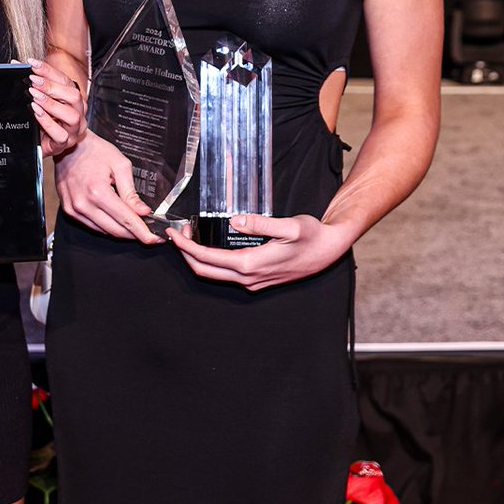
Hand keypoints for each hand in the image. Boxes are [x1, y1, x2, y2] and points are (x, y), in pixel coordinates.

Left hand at [28, 60, 85, 156]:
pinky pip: (61, 135)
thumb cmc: (44, 120)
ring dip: (51, 104)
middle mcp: (78, 112)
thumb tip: (15, 65)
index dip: (49, 70)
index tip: (33, 64)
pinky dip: (48, 123)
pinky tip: (36, 114)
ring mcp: (74, 129)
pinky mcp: (65, 144)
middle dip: (52, 87)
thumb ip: (31, 83)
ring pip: (72, 116)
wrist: (45, 145)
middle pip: (74, 96)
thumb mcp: (38, 99)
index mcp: (72, 98)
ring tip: (34, 97)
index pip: (65, 80)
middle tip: (33, 81)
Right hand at [53, 130, 162, 243]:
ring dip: (121, 231)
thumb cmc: (94, 150)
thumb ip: (131, 191)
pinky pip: (91, 226)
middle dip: (135, 234)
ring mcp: (74, 209)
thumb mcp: (120, 164)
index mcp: (98, 192)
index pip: (126, 220)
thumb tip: (143, 211)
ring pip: (104, 231)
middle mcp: (84, 204)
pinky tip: (115, 219)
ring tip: (134, 224)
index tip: (155, 239)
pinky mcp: (69, 210)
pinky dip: (106, 225)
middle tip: (149, 232)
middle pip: (115, 230)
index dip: (143, 232)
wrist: (68, 145)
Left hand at [167, 214, 351, 290]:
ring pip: (215, 274)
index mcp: (252, 264)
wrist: (329, 250)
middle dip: (186, 253)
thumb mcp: (290, 226)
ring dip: (198, 257)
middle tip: (178, 233)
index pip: (208, 258)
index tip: (174, 233)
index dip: (187, 247)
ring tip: (190, 236)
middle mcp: (250, 277)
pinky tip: (209, 246)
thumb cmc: (312, 236)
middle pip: (205, 271)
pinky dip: (211, 261)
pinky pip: (226, 273)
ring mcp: (253, 281)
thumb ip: (261, 223)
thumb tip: (236, 221)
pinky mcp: (257, 279)